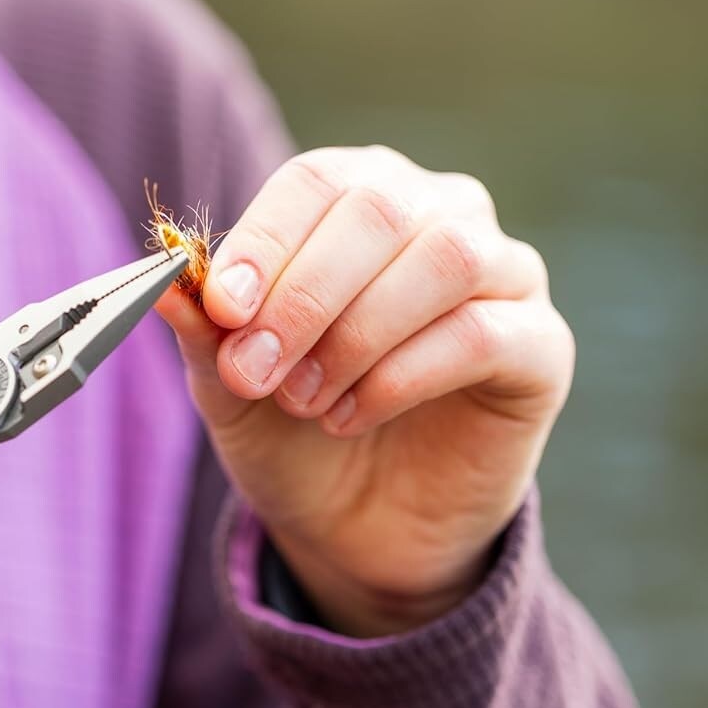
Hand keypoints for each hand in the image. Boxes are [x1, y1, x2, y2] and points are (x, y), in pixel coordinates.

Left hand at [157, 147, 573, 635]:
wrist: (355, 526)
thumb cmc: (292, 430)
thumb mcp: (230, 385)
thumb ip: (207, 331)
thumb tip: (167, 280)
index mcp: (358, 198)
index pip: (317, 181)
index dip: (266, 239)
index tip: (224, 309)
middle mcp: (439, 214)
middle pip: (379, 210)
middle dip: (304, 295)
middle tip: (254, 372)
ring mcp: (503, 275)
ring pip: (442, 259)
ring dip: (356, 335)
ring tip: (302, 400)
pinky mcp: (540, 347)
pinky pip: (482, 333)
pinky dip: (402, 376)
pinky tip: (350, 416)